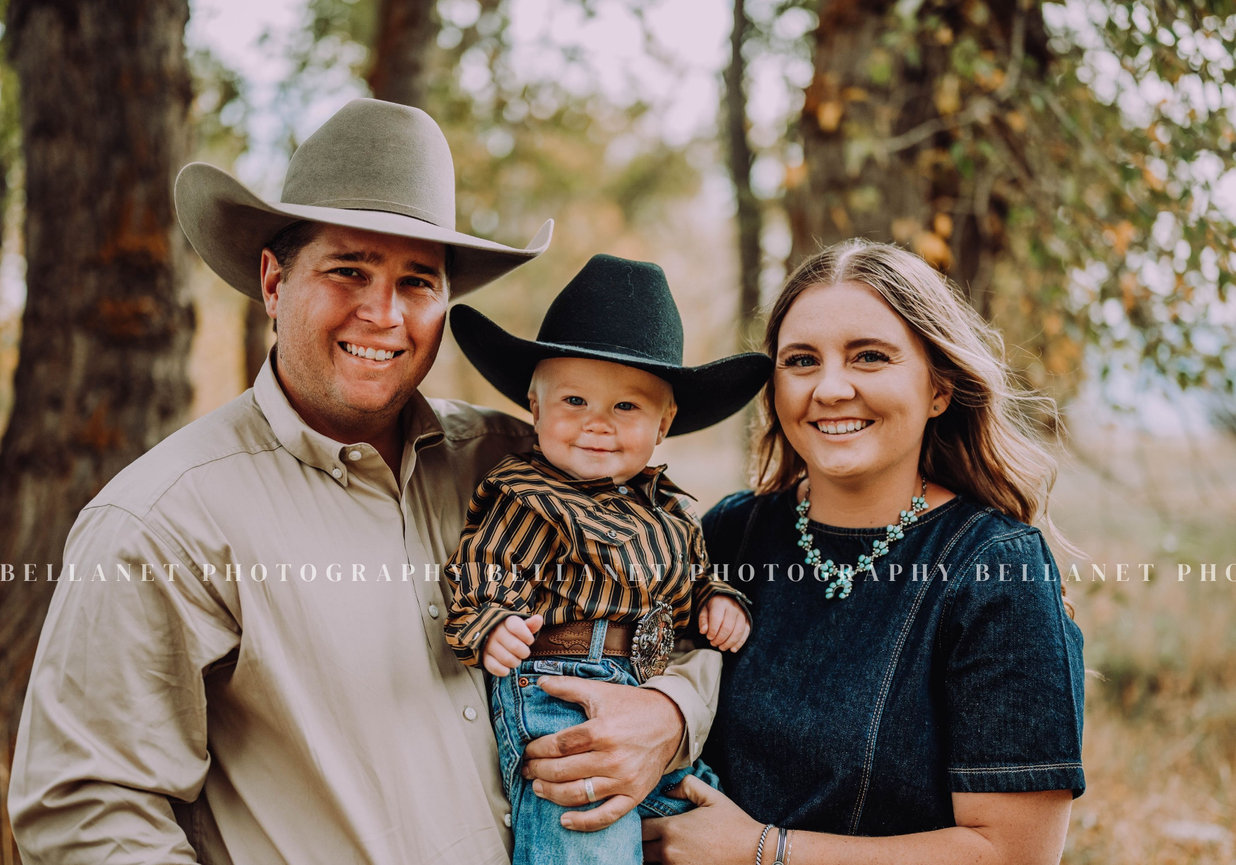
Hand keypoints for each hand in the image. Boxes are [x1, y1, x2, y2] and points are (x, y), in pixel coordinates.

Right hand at [481, 614, 543, 676]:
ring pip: (506, 659)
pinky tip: (507, 668)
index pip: (517, 627)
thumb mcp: (521, 626)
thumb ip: (531, 624)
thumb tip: (538, 619)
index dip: (527, 636)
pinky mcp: (484, 656)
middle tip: (524, 652)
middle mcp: (495, 632)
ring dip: (516, 662)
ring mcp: (488, 644)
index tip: (529, 640)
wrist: (491, 635)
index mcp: (506, 621)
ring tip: (516, 659)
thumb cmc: (511, 631)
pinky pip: (494, 667)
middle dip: (524, 652)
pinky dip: (503, 670)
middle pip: (515, 646)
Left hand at [521, 676, 683, 830]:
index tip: (527, 751)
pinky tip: (564, 820)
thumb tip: (539, 681)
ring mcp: (624, 780)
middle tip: (527, 769)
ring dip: (552, 794)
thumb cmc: (632, 706)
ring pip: (578, 794)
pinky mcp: (634, 795)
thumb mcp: (600, 691)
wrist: (671, 722)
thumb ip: (568, 686)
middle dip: (538, 771)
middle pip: (563, 771)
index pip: (558, 746)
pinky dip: (583, 822)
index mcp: (601, 730)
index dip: (537, 750)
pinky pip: (606, 816)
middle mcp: (612, 757)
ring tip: (538, 788)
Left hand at [642, 775, 761, 864]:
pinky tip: (676, 857)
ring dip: (652, 855)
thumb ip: (687, 785)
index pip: (640, 827)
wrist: (755, 852)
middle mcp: (668, 851)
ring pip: (651, 863)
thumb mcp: (712, 796)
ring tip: (661, 846)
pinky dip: (665, 864)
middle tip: (650, 835)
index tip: (646, 820)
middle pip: (640, 849)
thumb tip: (667, 790)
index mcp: (672, 829)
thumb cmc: (734, 824)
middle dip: (643, 841)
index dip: (639, 823)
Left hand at [698, 597, 749, 651]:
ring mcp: (742, 614)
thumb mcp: (704, 609)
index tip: (708, 637)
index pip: (717, 619)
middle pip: (728, 627)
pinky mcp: (747, 620)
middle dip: (720, 639)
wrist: (726, 597)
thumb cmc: (713, 605)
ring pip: (738, 631)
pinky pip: (746, 632)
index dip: (712, 631)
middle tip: (713, 643)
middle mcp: (733, 608)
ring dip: (729, 643)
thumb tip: (703, 631)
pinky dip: (739, 643)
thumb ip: (702, 620)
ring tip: (721, 647)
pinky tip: (732, 649)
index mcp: (720, 603)